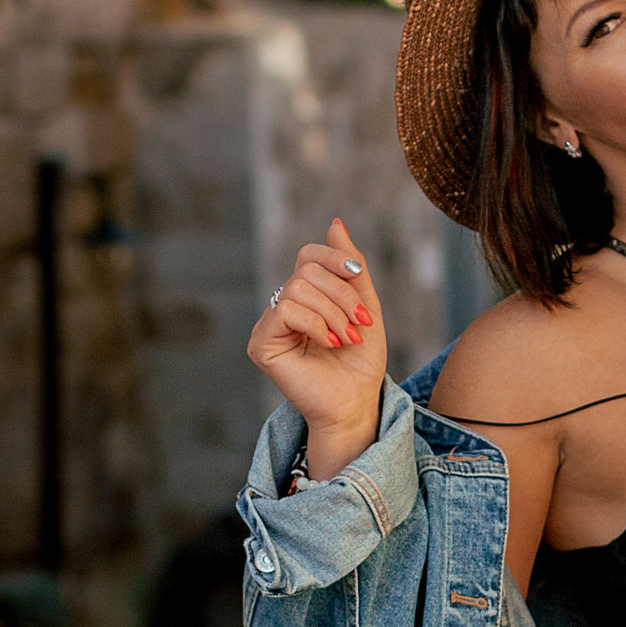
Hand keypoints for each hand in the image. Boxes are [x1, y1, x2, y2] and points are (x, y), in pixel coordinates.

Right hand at [247, 217, 385, 480]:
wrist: (356, 403)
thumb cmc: (361, 362)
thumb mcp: (364, 306)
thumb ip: (351, 268)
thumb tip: (335, 223)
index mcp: (306, 296)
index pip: (308, 256)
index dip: (333, 258)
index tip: (357, 276)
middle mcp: (283, 306)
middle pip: (305, 272)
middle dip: (340, 295)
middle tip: (357, 325)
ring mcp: (269, 325)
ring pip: (296, 289)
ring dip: (332, 313)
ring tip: (347, 339)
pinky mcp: (261, 343)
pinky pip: (285, 311)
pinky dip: (315, 324)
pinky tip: (329, 344)